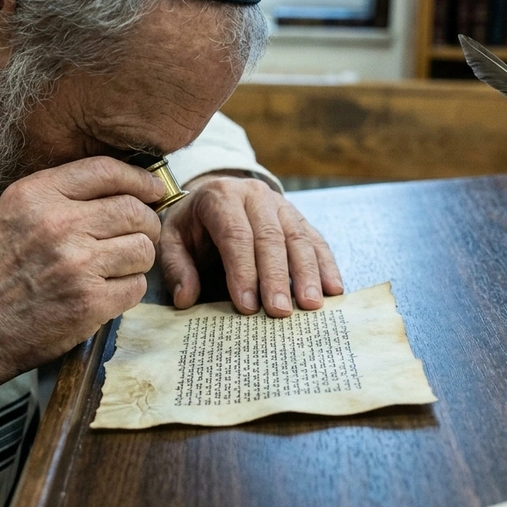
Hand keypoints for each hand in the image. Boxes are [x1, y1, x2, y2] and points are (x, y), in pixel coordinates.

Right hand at [0, 157, 163, 397]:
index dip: (139, 179)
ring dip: (138, 259)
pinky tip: (107, 293)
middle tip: (139, 235)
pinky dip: (128, 290)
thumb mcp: (9, 214)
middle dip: (145, 223)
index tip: (152, 189)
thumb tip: (113, 190)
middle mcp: (60, 224)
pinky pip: (135, 287)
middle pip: (134, 211)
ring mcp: (78, 265)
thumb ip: (56, 197)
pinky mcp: (89, 303)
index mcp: (37, 195)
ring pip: (142, 249)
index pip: (106, 171)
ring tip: (118, 267)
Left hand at [159, 173, 342, 316]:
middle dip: (276, 277)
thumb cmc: (192, 225)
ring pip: (298, 237)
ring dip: (307, 273)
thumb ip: (176, 267)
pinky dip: (326, 264)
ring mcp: (280, 204)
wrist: (214, 196)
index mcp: (220, 197)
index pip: (235, 235)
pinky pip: (315, 239)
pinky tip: (333, 289)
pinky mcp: (298, 216)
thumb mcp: (173, 239)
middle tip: (280, 311)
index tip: (247, 305)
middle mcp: (254, 196)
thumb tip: (186, 299)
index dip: (242, 271)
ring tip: (312, 304)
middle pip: (270, 237)